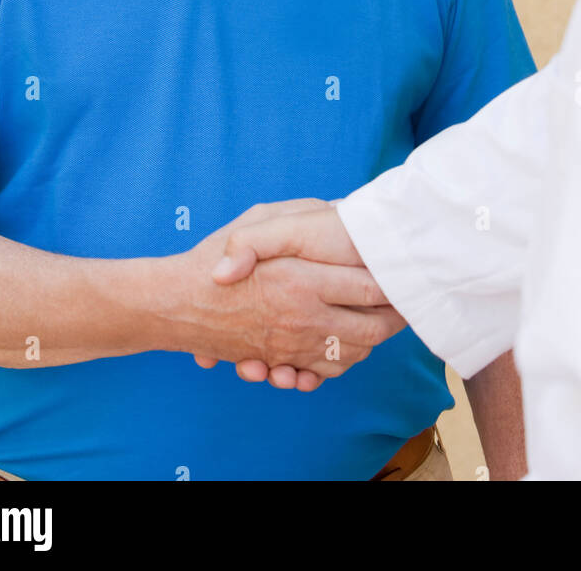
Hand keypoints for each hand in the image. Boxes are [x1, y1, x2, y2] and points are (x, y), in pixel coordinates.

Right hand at [195, 203, 400, 390]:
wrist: (176, 303)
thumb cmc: (215, 256)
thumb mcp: (256, 221)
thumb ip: (298, 215)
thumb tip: (338, 208)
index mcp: (303, 279)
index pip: (369, 288)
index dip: (393, 283)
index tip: (403, 273)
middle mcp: (304, 317)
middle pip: (372, 329)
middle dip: (394, 318)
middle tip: (405, 301)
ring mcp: (293, 345)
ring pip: (353, 353)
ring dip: (372, 340)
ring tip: (382, 321)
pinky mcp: (280, 361)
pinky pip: (326, 371)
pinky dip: (342, 362)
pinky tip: (346, 345)